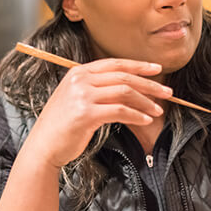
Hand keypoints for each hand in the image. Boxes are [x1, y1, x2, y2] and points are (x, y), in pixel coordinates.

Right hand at [25, 58, 172, 167]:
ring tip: (158, 110)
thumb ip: (96, 89)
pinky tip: (145, 120)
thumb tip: (128, 88)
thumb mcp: (76, 99)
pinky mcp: (86, 113)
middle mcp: (80, 80)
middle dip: (149, 84)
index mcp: (78, 72)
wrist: (43, 147)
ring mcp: (82, 96)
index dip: (138, 65)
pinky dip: (136, 115)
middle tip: (167, 92)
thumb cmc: (63, 127)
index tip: (157, 69)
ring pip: (124, 92)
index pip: (115, 63)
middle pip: (123, 76)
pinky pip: (120, 111)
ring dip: (146, 101)